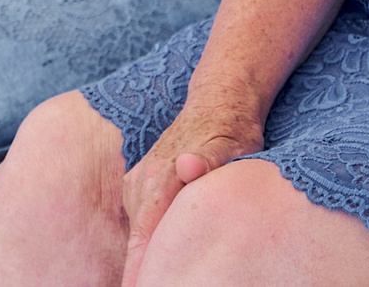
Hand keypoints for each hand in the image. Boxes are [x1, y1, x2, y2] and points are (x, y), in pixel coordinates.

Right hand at [119, 96, 264, 286]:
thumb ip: (208, 160)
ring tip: (160, 283)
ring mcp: (138, 185)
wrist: (219, 100)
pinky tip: (162, 261)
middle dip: (145, 274)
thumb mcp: (229, 145)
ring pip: (139, 235)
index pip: (143, 241)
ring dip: (147, 260)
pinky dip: (150, 244)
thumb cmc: (230, 128)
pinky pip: (142, 224)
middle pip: (138, 244)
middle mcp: (140, 184)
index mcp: (158, 180)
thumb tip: (186, 166)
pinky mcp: (141, 187)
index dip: (141, 273)